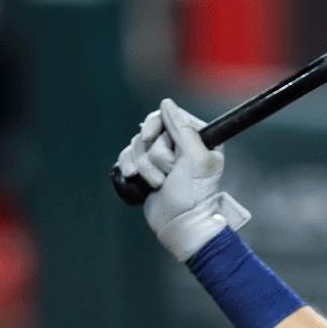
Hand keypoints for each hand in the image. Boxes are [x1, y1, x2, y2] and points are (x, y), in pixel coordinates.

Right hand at [116, 98, 249, 260]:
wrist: (180, 223)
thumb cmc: (195, 193)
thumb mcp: (195, 159)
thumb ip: (183, 130)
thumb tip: (166, 103)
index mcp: (199, 137)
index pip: (169, 116)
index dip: (156, 125)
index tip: (150, 137)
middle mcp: (180, 144)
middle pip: (150, 132)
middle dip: (154, 155)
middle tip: (168, 172)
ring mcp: (162, 157)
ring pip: (137, 146)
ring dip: (145, 167)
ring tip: (158, 183)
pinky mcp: (147, 169)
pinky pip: (127, 157)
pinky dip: (129, 167)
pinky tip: (134, 178)